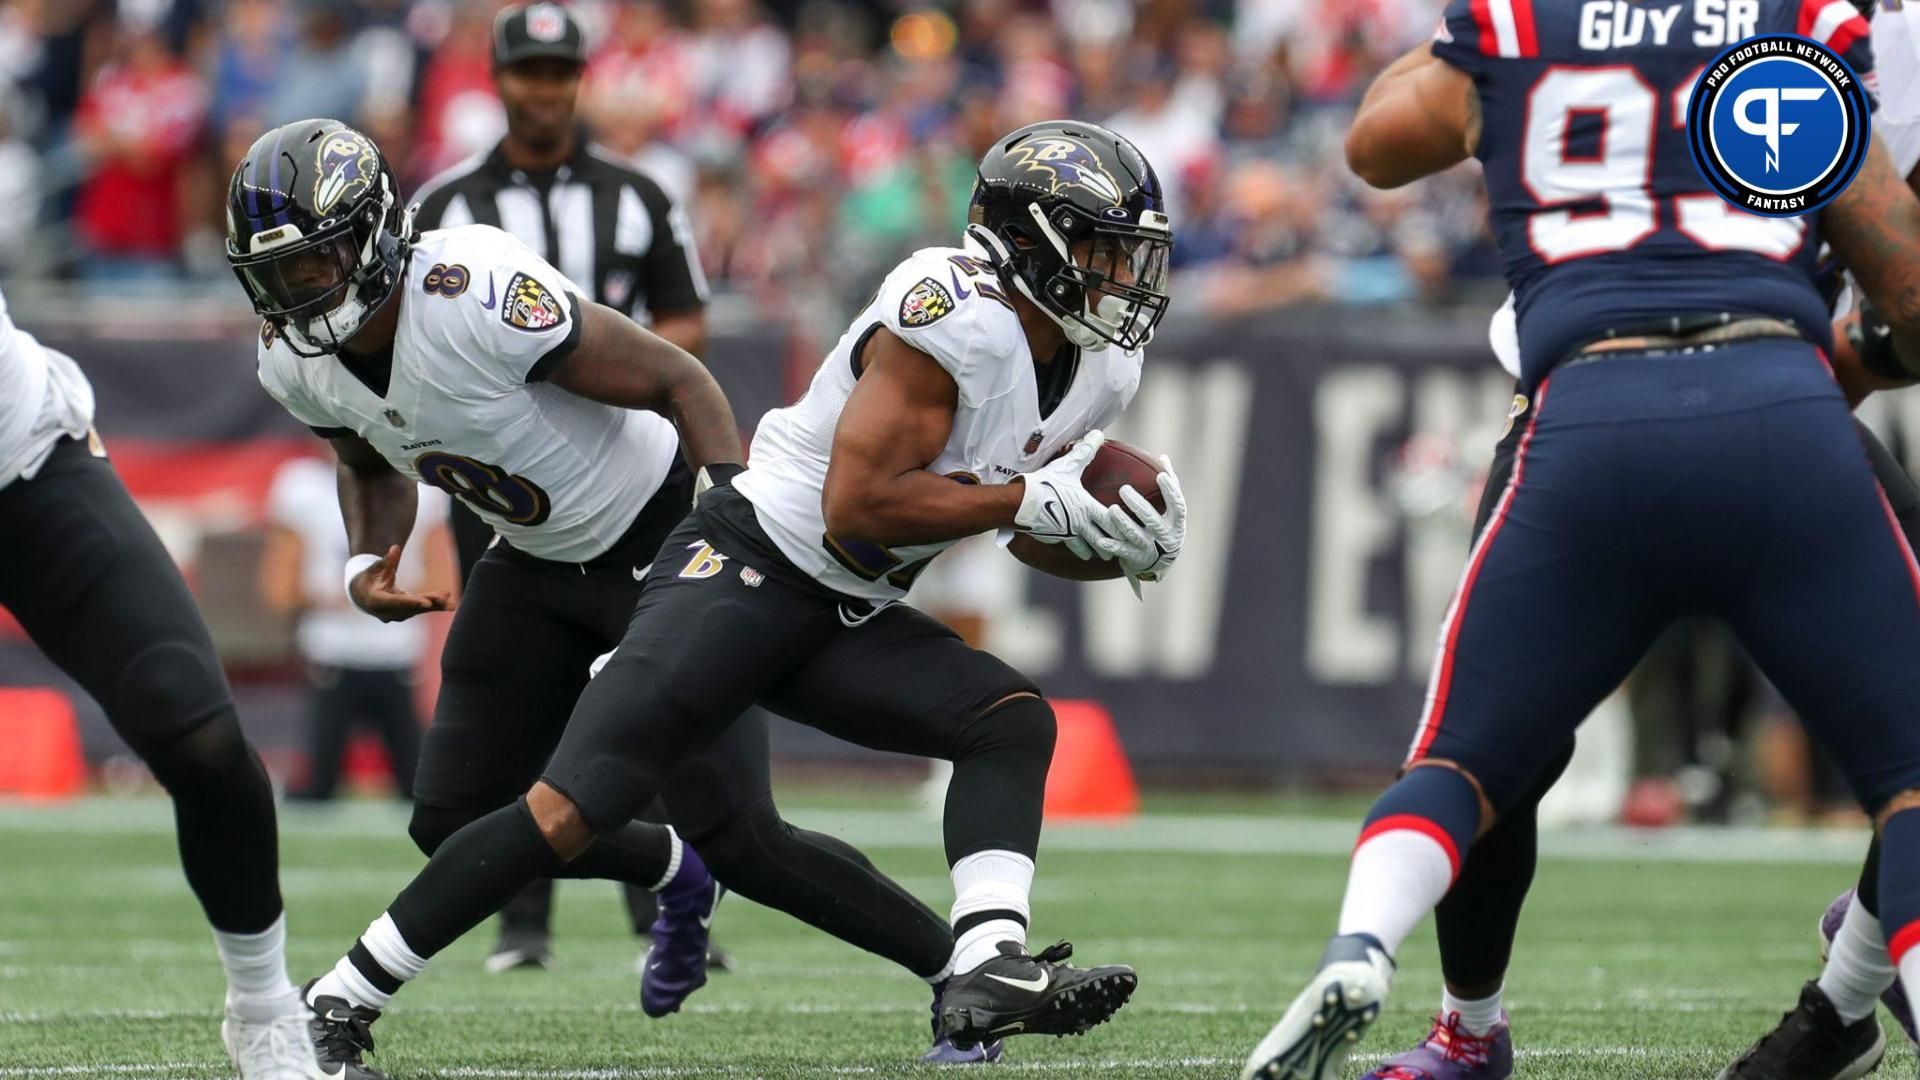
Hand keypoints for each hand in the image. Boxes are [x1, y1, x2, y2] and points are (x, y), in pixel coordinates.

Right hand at [349, 544, 456, 621]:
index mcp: (376, 601)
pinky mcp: (405, 612)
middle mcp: (387, 612)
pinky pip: (421, 609)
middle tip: (446, 600)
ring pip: (418, 610)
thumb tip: (395, 548)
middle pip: (411, 607)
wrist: (361, 594)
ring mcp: (396, 614)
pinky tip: (449, 604)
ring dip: (435, 606)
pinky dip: (434, 606)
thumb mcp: (374, 568)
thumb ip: (387, 560)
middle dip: (429, 603)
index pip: (397, 603)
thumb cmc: (367, 578)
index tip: (427, 604)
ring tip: (452, 604)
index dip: (412, 602)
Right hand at [1013, 430, 1112, 551]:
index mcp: (1087, 508)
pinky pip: (1066, 546)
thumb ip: (1084, 451)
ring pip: (1085, 548)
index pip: (1111, 521)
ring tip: (1099, 555)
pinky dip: (1074, 550)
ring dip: (1093, 551)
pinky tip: (1075, 550)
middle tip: (1121, 551)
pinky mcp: (1053, 537)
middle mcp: (1079, 525)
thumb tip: (1098, 434)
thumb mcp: (1067, 466)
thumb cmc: (1044, 485)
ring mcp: (1066, 534)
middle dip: (1111, 546)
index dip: (1122, 526)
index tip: (1132, 532)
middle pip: (1101, 540)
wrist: (1019, 504)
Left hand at [1090, 457, 1185, 586]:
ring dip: (1123, 523)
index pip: (1178, 505)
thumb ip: (1169, 485)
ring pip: (1136, 535)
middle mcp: (1166, 536)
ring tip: (1112, 509)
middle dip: (1139, 505)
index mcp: (1176, 521)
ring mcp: (1151, 548)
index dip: (1170, 491)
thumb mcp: (1170, 509)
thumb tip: (1162, 457)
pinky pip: (1122, 551)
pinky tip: (1100, 539)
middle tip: (1124, 489)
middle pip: (1153, 520)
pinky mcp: (1136, 558)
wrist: (1159, 562)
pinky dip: (1112, 546)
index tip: (1160, 475)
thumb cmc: (1164, 525)